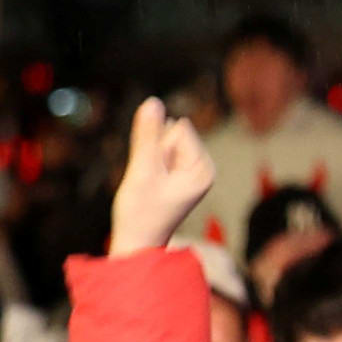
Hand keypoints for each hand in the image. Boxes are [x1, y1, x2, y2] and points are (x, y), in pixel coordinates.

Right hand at [108, 99, 215, 257]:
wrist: (136, 240)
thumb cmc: (141, 211)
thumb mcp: (142, 170)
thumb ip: (147, 135)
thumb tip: (153, 101)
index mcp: (204, 168)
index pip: (179, 129)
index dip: (159, 147)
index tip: (156, 175)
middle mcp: (203, 167)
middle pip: (172, 131)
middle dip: (154, 150)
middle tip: (151, 180)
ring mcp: (190, 168)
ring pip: (162, 139)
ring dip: (149, 156)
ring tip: (149, 183)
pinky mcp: (176, 170)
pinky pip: (157, 149)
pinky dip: (148, 162)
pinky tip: (148, 183)